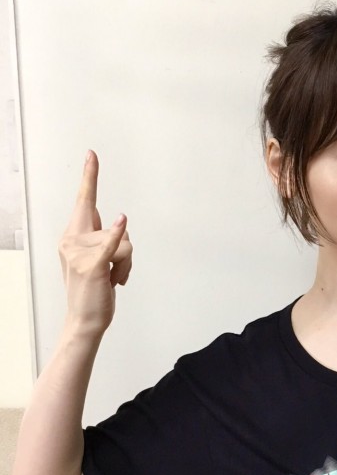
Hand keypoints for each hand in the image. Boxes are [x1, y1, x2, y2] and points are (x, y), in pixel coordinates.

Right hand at [58, 151, 131, 335]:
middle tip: (114, 273)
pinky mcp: (92, 265)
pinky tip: (121, 220)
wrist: (86, 320)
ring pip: (124, 244)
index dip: (89, 176)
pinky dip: (117, 234)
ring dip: (127, 265)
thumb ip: (107, 239)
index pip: (83, 201)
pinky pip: (111, 244)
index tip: (92, 154)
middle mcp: (71, 240)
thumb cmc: (94, 289)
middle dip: (122, 250)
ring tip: (113, 280)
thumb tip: (121, 225)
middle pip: (114, 228)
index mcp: (73, 236)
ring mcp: (79, 253)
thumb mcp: (101, 260)